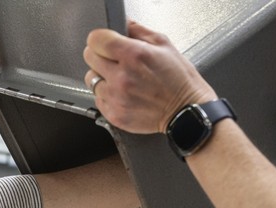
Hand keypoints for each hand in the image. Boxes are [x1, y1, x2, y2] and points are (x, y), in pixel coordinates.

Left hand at [83, 21, 216, 132]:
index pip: (96, 40)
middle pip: (89, 58)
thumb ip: (139, 31)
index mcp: (133, 55)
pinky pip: (98, 100)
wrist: (186, 112)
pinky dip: (107, 96)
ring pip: (92, 80)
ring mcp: (116, 98)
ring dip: (102, 77)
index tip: (105, 42)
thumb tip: (124, 24)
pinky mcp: (115, 115)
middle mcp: (122, 77)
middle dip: (100, 55)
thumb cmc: (179, 80)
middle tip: (114, 60)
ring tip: (120, 79)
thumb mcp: (164, 45)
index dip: (100, 39)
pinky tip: (123, 94)